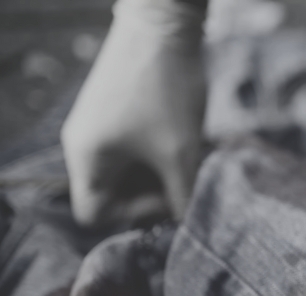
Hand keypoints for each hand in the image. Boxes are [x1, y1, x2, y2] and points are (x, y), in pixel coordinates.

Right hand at [61, 0, 205, 225]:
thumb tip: (186, 225)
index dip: (133, 217)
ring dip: (158, 172)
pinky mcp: (113, 110)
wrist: (164, 24)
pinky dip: (157, 151)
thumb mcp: (181, 153)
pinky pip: (131, 148)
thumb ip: (182, 197)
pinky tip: (184, 139)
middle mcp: (82, 144)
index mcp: (86, 159)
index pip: (95, 214)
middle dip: (151, 194)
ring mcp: (96, 125)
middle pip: (112, 193)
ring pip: (127, 170)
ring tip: (189, 158)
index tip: (166, 197)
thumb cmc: (168, 91)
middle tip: (185, 180)